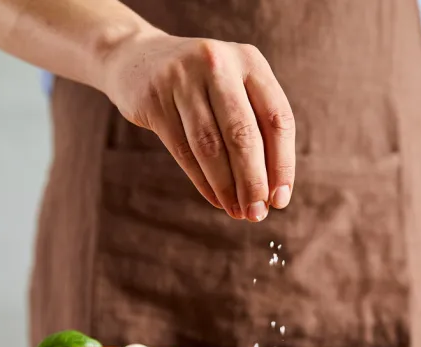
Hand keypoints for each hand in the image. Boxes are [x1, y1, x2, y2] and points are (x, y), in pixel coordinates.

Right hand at [100, 32, 295, 221]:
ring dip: (227, 187)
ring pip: (211, 146)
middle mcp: (218, 64)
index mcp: (250, 61)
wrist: (138, 59)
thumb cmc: (202, 85)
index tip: (280, 199)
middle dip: (253, 181)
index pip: (277, 118)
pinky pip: (184, 150)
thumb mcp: (235, 89)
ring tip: (238, 212)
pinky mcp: (155, 99)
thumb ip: (257, 128)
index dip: (283, 164)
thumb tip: (273, 192)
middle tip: (257, 213)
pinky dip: (203, 181)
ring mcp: (182, 79)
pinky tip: (216, 199)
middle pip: (243, 134)